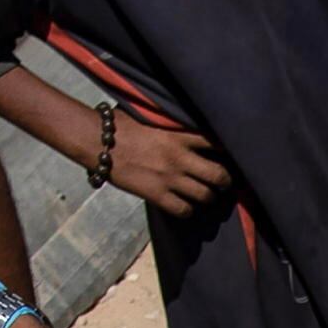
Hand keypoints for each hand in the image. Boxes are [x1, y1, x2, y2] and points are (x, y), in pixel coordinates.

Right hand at [106, 114, 229, 219]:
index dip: (227, 150)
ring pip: (205, 196)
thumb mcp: (151, 117)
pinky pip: (184, 210)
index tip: (231, 154)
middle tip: (224, 181)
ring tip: (206, 194)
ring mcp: (169, 178)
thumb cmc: (120, 125)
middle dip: (225, 180)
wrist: (96, 141)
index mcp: (178, 135)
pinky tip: (185, 205)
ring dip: (208, 196)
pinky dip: (188, 210)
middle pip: (219, 175)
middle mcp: (179, 158)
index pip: (216, 142)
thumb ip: (171, 122)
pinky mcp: (156, 195)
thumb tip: (184, 119)